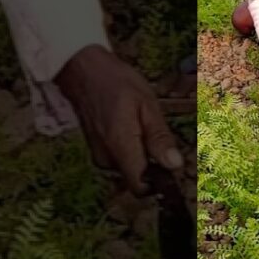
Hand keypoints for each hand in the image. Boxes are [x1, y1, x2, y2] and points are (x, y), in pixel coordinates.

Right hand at [54, 45, 182, 194]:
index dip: (159, 184)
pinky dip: (131, 150)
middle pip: (137, 178)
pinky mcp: (97, 151)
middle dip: (153, 165)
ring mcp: (99, 156)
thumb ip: (159, 137)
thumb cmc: (117, 83)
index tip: (172, 166)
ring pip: (129, 169)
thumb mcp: (147, 104)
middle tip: (158, 134)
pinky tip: (133, 127)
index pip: (140, 187)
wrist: (82, 71)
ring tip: (144, 126)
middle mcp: (106, 159)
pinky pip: (120, 159)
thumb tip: (175, 166)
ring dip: (142, 156)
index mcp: (120, 148)